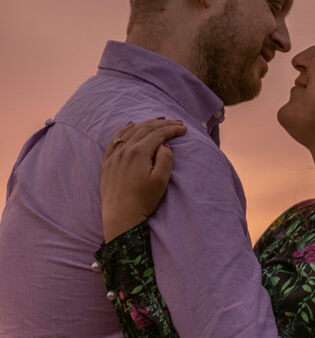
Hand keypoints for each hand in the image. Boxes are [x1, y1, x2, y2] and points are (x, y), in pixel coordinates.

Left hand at [101, 119, 186, 241]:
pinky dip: (124, 130)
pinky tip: (130, 125)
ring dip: (146, 124)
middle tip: (176, 122)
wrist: (121, 216)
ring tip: (158, 121)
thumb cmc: (144, 200)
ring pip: (130, 131)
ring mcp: (114, 156)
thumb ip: (165, 158)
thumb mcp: (161, 180)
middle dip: (163, 124)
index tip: (184, 129)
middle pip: (145, 129)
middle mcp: (124, 150)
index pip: (158, 134)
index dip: (173, 129)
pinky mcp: (107, 163)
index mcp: (139, 152)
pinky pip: (115, 140)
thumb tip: (164, 144)